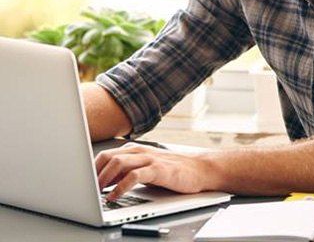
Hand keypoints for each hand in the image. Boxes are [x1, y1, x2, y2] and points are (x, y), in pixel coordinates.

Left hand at [95, 142, 214, 200]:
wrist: (199, 168)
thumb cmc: (172, 169)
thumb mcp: (146, 167)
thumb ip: (126, 171)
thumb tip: (104, 182)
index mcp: (135, 150)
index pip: (106, 154)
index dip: (91, 168)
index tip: (81, 181)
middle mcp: (140, 151)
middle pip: (108, 156)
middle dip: (94, 173)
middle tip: (85, 188)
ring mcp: (149, 159)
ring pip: (119, 163)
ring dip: (103, 178)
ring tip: (95, 193)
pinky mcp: (158, 170)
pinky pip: (134, 176)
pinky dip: (120, 186)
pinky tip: (114, 196)